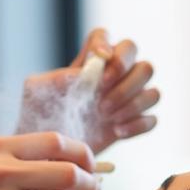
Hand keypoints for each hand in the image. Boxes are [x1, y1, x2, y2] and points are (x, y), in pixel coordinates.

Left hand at [18, 27, 159, 153]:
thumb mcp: (36, 94)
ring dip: (133, 102)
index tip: (100, 59)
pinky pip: (152, 119)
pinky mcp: (133, 124)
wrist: (47, 152)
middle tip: (102, 100)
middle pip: (140, 61)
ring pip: (153, 90)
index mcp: (88, 63)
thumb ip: (54, 79)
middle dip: (126, 78)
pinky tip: (117, 132)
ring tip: (108, 117)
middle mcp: (113, 77)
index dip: (106, 43)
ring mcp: (126, 101)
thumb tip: (80, 74)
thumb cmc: (39, 118)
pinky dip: (138, 125)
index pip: (104, 37)